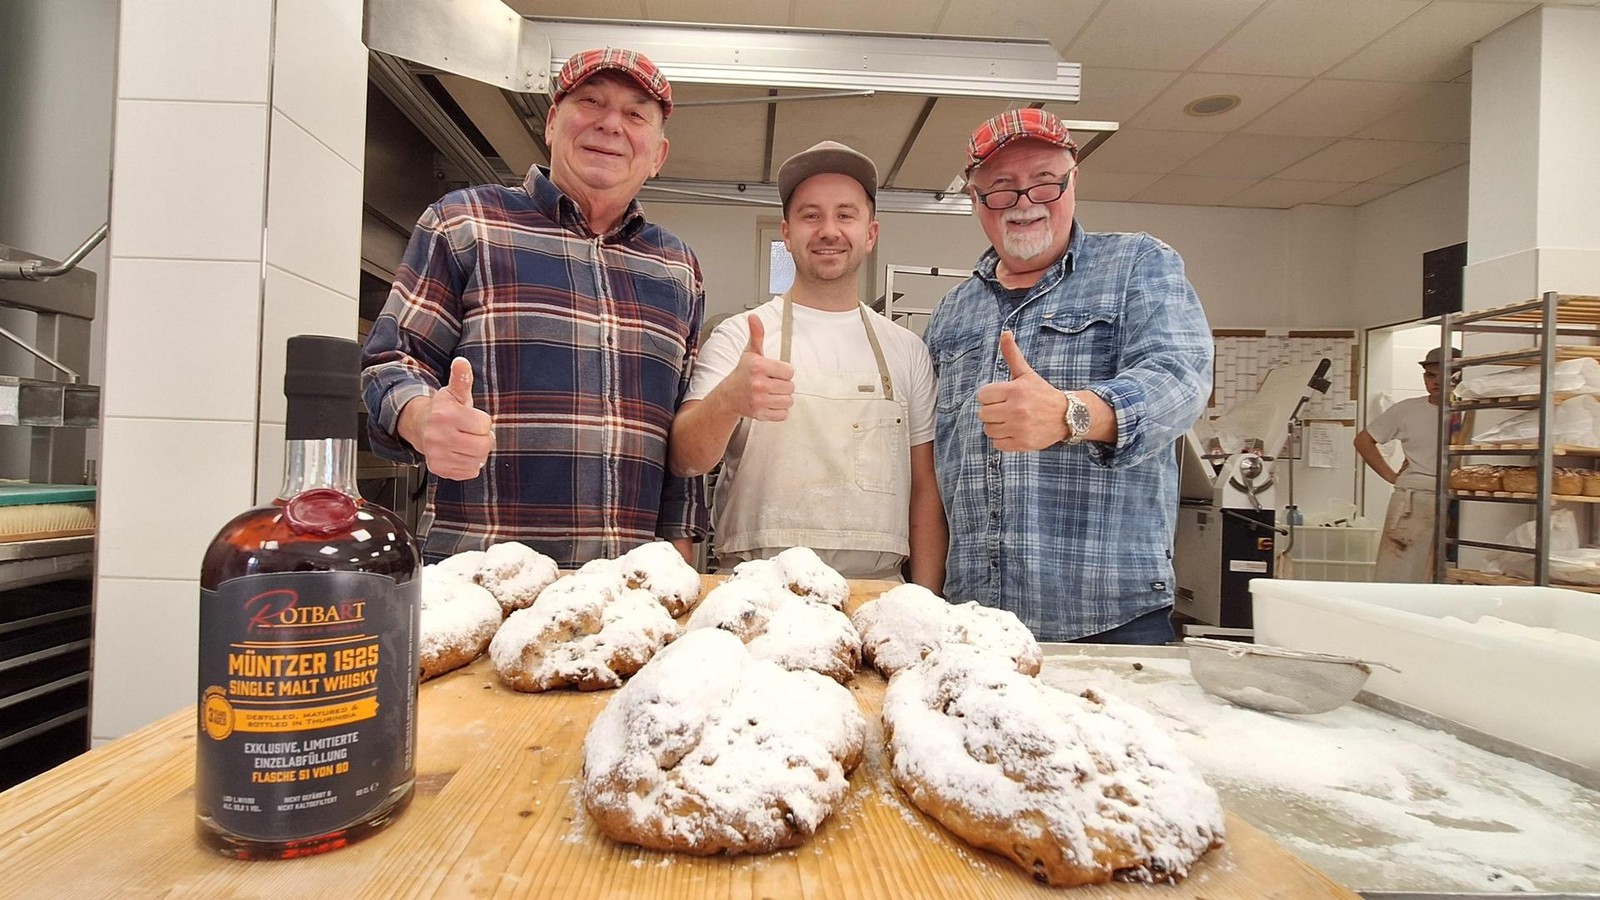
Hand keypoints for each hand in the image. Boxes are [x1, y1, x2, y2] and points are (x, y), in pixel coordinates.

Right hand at [414, 357, 494, 479]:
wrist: (421, 427)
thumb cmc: (444, 409)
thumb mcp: (454, 392)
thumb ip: (462, 378)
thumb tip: (462, 362)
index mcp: (444, 414)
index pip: (484, 424)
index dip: (483, 422)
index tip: (473, 418)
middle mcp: (437, 436)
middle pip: (483, 445)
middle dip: (484, 438)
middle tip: (473, 433)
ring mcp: (437, 454)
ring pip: (478, 460)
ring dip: (478, 453)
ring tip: (467, 442)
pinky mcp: (438, 469)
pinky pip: (469, 472)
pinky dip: (470, 465)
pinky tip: (461, 453)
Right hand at [720, 315, 794, 421]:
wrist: (728, 397)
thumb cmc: (743, 374)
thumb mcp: (750, 353)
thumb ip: (756, 335)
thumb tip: (754, 317)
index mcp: (758, 366)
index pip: (789, 371)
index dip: (783, 372)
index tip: (773, 373)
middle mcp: (758, 384)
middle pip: (790, 387)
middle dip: (783, 385)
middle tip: (771, 384)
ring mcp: (759, 400)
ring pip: (788, 401)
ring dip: (782, 398)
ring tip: (771, 394)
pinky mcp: (760, 414)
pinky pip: (783, 414)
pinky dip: (779, 411)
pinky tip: (769, 404)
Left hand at [976, 331, 1068, 451]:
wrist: (1067, 415)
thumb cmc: (1042, 393)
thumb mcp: (1026, 373)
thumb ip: (1012, 355)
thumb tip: (1005, 333)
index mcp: (1015, 390)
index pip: (982, 395)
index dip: (990, 396)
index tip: (1001, 397)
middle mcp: (1017, 409)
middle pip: (983, 414)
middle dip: (992, 411)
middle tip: (1006, 409)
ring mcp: (1019, 428)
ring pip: (988, 430)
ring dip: (996, 426)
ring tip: (1010, 420)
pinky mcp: (1022, 443)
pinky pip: (997, 444)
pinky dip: (1003, 439)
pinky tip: (1014, 431)